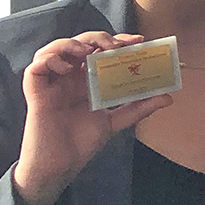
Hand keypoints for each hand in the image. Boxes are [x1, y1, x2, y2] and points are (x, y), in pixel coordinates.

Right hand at [12, 33, 175, 204]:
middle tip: (117, 45)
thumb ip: (139, 108)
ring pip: (55, 48)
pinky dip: (50, 60)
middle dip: (100, 37)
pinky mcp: (35, 92)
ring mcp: (52, 83)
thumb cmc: (82, 142)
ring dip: (72, 43)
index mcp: (88, 79)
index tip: (139, 40)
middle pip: (81, 42)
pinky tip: (67, 68)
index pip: (102, 49)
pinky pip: (35, 67)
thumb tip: (168, 97)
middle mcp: (70, 76)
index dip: (119, 39)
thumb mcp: (115, 121)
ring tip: (88, 51)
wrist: (59, 166)